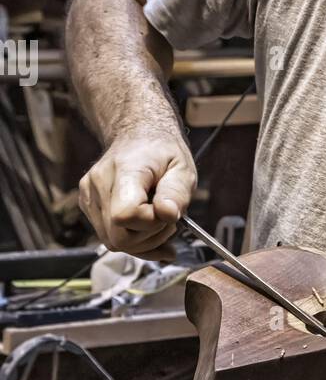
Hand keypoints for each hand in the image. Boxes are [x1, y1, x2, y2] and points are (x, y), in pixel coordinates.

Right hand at [78, 131, 196, 258]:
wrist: (137, 136)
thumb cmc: (162, 152)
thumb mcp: (183, 168)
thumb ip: (177, 192)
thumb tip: (168, 214)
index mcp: (123, 170)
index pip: (125, 215)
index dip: (151, 223)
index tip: (167, 212)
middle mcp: (98, 183)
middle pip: (117, 238)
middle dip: (149, 237)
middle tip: (167, 220)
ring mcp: (89, 196)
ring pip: (112, 243)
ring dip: (142, 241)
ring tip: (157, 219)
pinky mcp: (88, 205)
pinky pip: (109, 238)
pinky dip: (132, 239)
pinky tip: (145, 225)